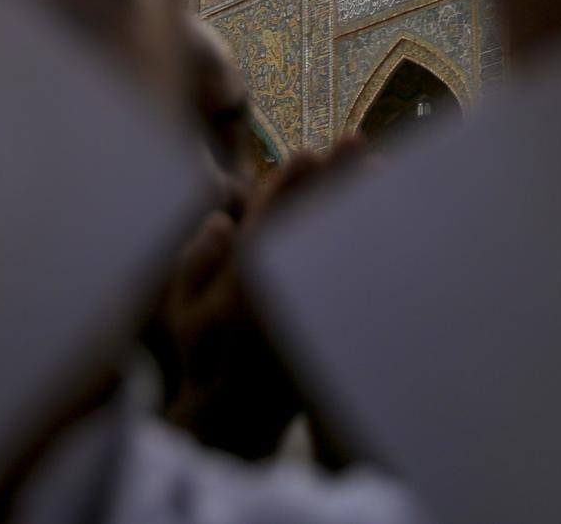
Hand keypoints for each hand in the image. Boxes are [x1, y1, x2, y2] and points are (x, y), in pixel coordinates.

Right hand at [162, 141, 366, 459]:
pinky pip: (352, 269)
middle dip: (335, 178)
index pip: (271, 216)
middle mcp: (285, 284)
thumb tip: (221, 221)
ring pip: (337, 239)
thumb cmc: (204, 361)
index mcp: (246, 278)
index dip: (291, 181)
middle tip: (355, 141)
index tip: (308, 152)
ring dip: (355, 202)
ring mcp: (312, 301)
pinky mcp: (330, 319)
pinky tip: (379, 221)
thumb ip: (195, 263)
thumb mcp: (181, 312)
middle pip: (313, 218)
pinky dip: (365, 240)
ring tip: (377, 171)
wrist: (239, 419)